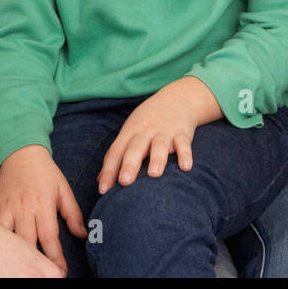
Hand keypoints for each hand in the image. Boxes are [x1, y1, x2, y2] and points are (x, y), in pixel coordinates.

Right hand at [0, 144, 86, 274]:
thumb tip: (83, 234)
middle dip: (33, 262)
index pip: (49, 237)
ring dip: (11, 253)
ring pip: (5, 237)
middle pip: (26, 242)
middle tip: (39, 274)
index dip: (55, 258)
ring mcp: (6, 209)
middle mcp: (23, 209)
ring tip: (17, 266)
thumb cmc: (45, 173)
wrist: (20, 152)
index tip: (60, 272)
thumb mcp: (63, 190)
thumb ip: (73, 214)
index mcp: (43, 205)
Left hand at [97, 77, 220, 193]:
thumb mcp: (130, 132)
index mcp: (130, 132)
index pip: (116, 152)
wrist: (176, 98)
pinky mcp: (182, 133)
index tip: (103, 190)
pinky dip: (185, 154)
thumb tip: (101, 181)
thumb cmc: (148, 121)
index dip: (109, 170)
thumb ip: (116, 155)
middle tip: (125, 181)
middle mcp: (145, 131)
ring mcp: (164, 132)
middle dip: (130, 165)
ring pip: (159, 145)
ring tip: (154, 174)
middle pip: (136, 148)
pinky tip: (186, 167)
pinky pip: (183, 144)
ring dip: (157, 159)